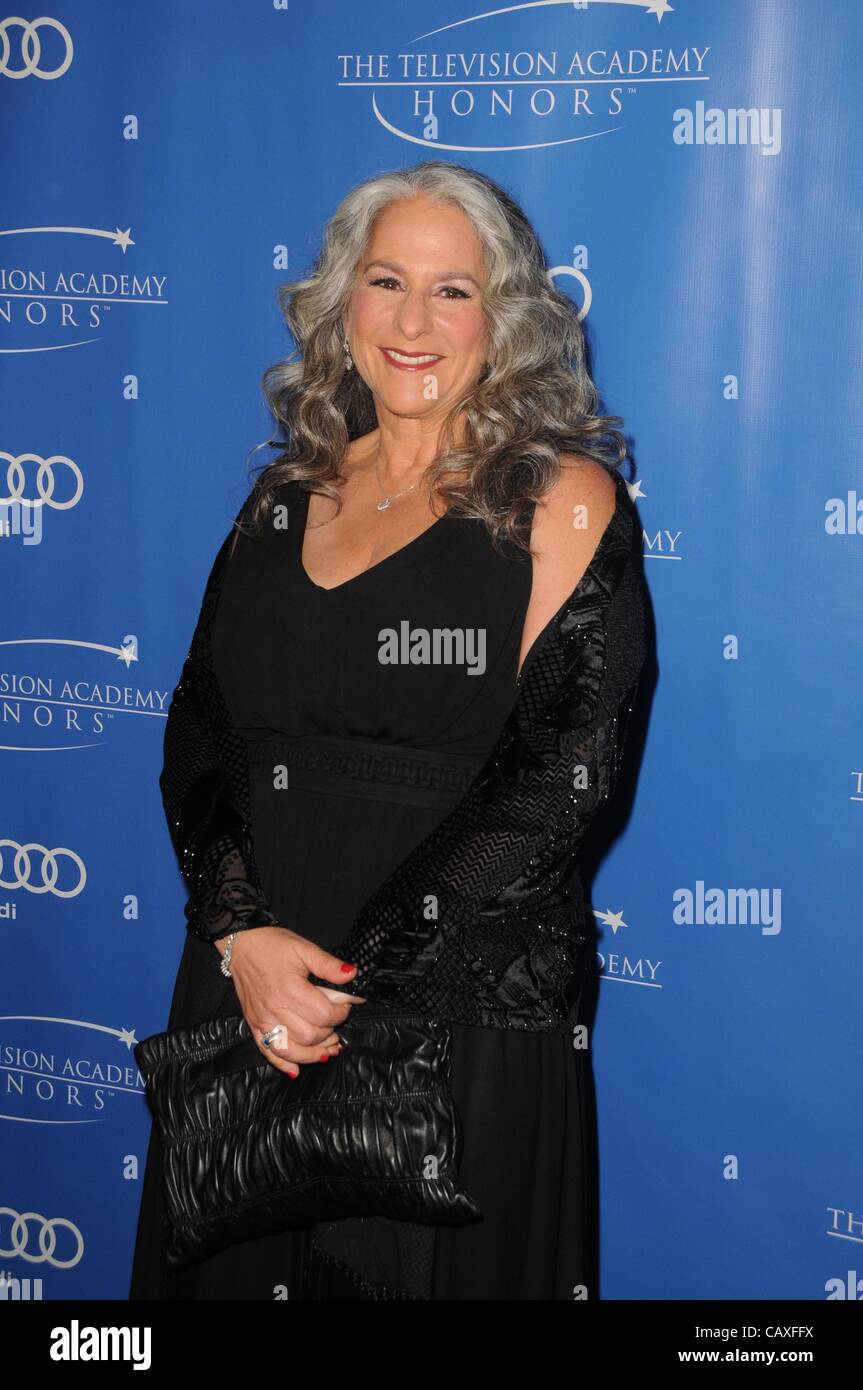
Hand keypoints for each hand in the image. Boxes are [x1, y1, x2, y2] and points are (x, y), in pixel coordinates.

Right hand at [214, 926, 365, 1077]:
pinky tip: (297, 1069)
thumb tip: (352, 975)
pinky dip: (284, 1064)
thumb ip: (329, 965)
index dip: (342, 1012)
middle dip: (330, 1032)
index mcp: (289, 989)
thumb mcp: (304, 948)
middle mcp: (274, 1009)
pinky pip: (268, 1052)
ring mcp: (262, 1020)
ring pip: (292, 1050)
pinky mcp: (254, 1025)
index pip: (324, 1015)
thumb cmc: (272, 945)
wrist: (241, 944)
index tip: (346, 1005)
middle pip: (310, 1036)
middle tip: (336, 1021)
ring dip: (313, 1054)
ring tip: (328, 1048)